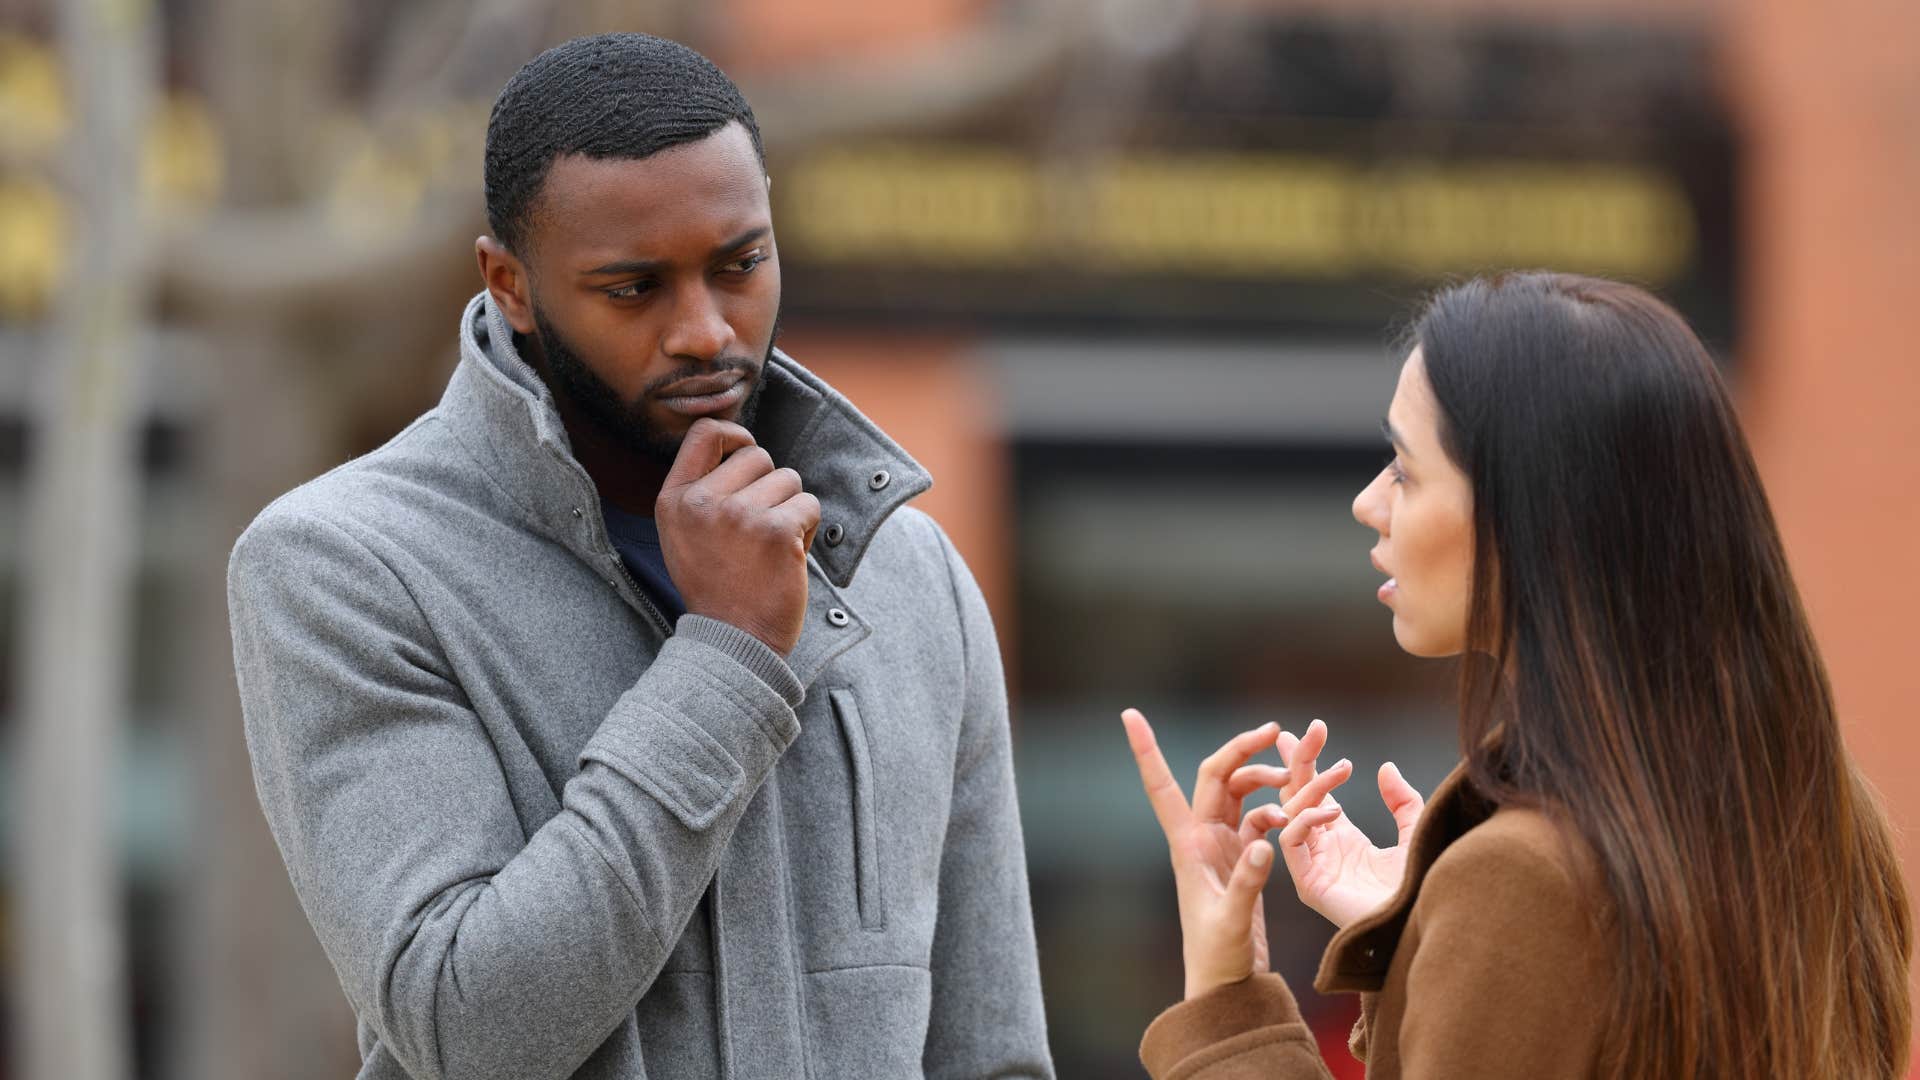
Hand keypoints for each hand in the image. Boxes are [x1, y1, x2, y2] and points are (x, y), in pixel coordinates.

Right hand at [655, 419, 820, 654]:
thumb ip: (702, 492)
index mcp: (674, 500)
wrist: (734, 643)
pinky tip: (787, 556)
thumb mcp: (685, 536)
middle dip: (769, 486)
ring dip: (790, 509)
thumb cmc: (717, 588)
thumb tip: (740, 447)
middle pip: (757, 456)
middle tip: (758, 529)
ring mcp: (740, 515)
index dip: (735, 434)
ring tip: (771, 547)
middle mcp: (702, 502)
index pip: (705, 433)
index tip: (746, 450)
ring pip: (788, 479)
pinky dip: (807, 529)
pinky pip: (809, 505)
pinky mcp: (777, 531)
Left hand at [1122, 708, 1284, 1000]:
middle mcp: (1201, 837)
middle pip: (1216, 775)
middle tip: (1275, 729)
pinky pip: (1261, 818)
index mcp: (1187, 844)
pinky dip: (1280, 811)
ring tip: (1297, 785)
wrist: (1226, 985)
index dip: (1147, 749)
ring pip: (1241, 792)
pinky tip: (1303, 816)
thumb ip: (1248, 881)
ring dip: (1266, 780)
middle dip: (1242, 748)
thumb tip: (1265, 840)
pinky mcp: (1243, 858)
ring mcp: (1222, 846)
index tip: (1129, 714)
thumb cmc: (1217, 957)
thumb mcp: (1232, 921)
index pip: (1162, 785)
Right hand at [1230, 719, 1424, 928]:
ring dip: (1312, 787)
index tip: (1309, 729)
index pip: (1313, 792)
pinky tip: (1331, 812)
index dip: (1308, 761)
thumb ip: (1403, 802)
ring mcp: (1312, 866)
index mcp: (1342, 838)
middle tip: (1307, 730)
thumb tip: (1386, 768)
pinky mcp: (1309, 884)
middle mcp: (1322, 849)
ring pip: (1291, 814)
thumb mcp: (1415, 833)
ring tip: (1341, 772)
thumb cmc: (1421, 888)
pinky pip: (1290, 842)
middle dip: (1299, 760)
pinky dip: (1305, 820)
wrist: (1422, 922)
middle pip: (1295, 796)